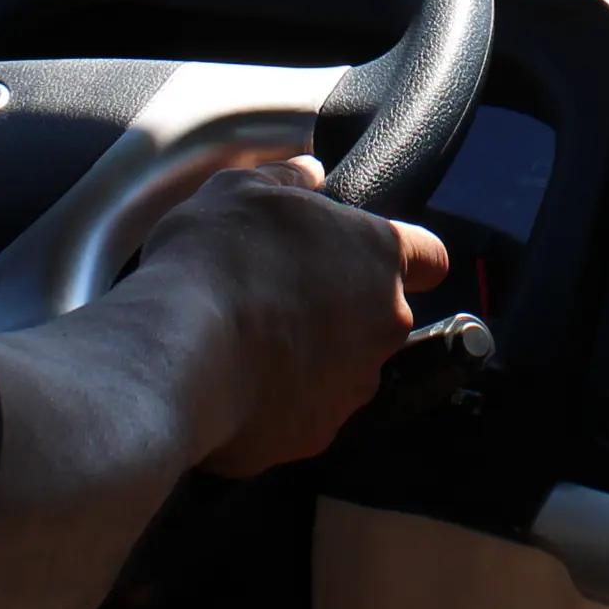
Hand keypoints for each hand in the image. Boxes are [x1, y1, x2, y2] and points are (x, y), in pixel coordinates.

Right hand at [130, 156, 450, 477]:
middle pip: (377, 315)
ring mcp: (355, 386)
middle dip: (338, 309)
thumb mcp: (238, 190)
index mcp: (377, 256)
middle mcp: (384, 325)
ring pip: (343, 366)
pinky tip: (236, 380)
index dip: (403, 257)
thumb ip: (286, 178)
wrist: (180, 352)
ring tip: (249, 340)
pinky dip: (280, 400)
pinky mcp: (320, 434)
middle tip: (278, 295)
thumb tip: (308, 174)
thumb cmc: (215, 260)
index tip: (366, 260)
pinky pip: (307, 411)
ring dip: (310, 355)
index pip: (429, 257)